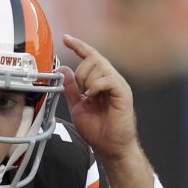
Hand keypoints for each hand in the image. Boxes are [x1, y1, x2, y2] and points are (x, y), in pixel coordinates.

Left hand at [60, 34, 139, 162]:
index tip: (66, 38)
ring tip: (89, 96)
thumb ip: (71, 88)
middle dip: (81, 72)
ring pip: (99, 66)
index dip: (78, 46)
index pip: (90, 57)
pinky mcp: (123, 93)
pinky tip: (92, 96)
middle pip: (93, 58)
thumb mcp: (78, 106)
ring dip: (87, 80)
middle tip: (81, 92)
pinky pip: (107, 79)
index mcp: (101, 81)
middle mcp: (111, 79)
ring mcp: (118, 85)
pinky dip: (96, 86)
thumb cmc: (98, 131)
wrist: (110, 148)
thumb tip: (63, 70)